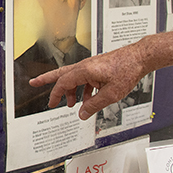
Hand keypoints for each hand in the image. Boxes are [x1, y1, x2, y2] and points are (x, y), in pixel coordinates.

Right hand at [28, 43, 147, 119]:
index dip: (56, 94)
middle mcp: (85, 66)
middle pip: (60, 74)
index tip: (51, 103)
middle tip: (33, 83)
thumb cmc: (127, 70)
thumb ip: (94, 105)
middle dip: (46, 79)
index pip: (64, 83)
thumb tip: (82, 114)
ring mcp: (91, 66)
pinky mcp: (97, 68)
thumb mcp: (110, 94)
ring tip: (72, 104)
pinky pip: (84, 79)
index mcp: (85, 70)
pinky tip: (89, 98)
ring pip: (73, 78)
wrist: (139, 58)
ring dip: (71, 91)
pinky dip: (83, 89)